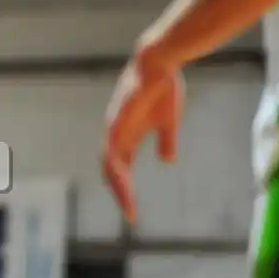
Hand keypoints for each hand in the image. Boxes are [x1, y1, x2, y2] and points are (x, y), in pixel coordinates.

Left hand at [102, 51, 184, 222]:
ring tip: (128, 205)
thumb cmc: (163, 88)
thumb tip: (167, 160)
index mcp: (127, 136)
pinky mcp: (117, 120)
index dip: (126, 189)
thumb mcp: (168, 122)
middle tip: (130, 214)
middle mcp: (117, 134)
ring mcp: (115, 127)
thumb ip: (166, 140)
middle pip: (113, 171)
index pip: (122, 168)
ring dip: (119, 185)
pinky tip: (121, 180)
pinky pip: (113, 148)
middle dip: (121, 193)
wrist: (160, 63)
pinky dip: (117, 166)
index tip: (133, 210)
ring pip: (110, 164)